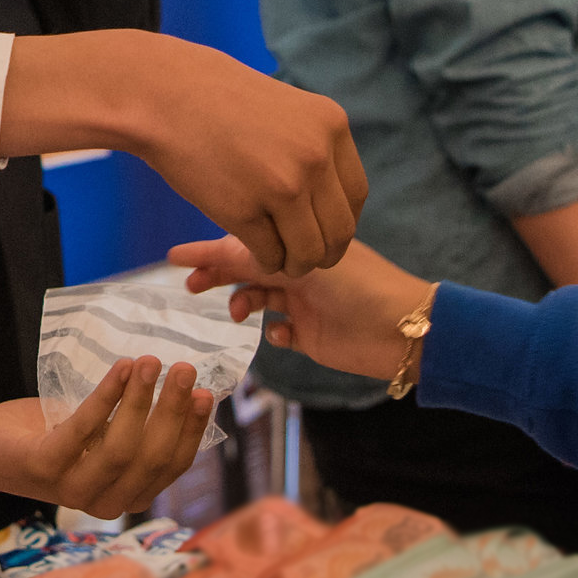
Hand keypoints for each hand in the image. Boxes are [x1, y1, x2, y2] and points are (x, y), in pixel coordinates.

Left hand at [0, 357, 211, 519]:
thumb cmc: (46, 434)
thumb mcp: (98, 430)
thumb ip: (133, 421)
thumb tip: (183, 383)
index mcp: (126, 495)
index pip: (173, 465)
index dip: (192, 429)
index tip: (207, 391)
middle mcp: (104, 501)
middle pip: (152, 456)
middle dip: (173, 410)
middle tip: (185, 368)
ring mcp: (72, 489)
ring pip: (122, 449)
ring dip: (141, 400)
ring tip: (150, 361)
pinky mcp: (42, 468)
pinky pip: (83, 430)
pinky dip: (105, 396)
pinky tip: (120, 369)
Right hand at [6, 36, 365, 276]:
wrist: (164, 95)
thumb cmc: (220, 103)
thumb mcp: (287, 112)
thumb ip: (315, 149)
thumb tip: (331, 202)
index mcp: (330, 128)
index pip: (355, 197)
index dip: (340, 223)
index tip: (322, 232)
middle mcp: (315, 157)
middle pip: (338, 230)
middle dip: (322, 253)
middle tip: (302, 258)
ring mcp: (281, 186)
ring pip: (307, 251)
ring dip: (294, 264)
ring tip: (277, 257)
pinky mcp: (245, 211)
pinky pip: (269, 254)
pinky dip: (263, 260)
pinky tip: (250, 247)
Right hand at [169, 237, 425, 379]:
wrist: (404, 328)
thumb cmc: (360, 285)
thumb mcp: (303, 266)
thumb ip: (259, 260)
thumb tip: (215, 252)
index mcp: (300, 243)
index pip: (245, 241)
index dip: (207, 250)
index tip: (173, 257)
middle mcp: (299, 270)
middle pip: (247, 268)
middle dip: (217, 275)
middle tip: (190, 286)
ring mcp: (304, 303)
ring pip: (259, 298)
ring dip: (242, 302)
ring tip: (238, 312)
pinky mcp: (311, 336)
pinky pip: (279, 332)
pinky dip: (273, 333)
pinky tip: (278, 334)